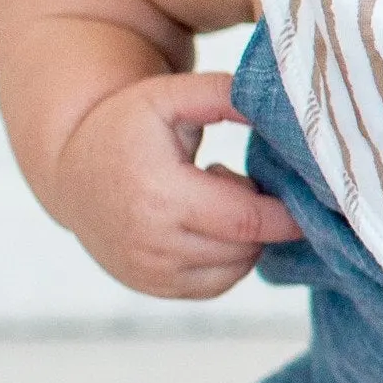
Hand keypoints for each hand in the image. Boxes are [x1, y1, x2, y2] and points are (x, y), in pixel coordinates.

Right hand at [48, 69, 302, 297]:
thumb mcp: (170, 97)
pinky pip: (215, 284)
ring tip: (214, 200)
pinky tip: (206, 224)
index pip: (247, 219)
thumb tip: (283, 109)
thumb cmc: (127, 126)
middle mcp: (153, 242)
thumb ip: (224, 95)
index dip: (286, 213)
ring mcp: (150, 272)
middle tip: (240, 181)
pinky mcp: (152, 287)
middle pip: (246, 246)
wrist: (71, 170)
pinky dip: (227, 258)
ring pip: (235, 268)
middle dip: (264, 220)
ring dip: (244, 238)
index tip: (311, 195)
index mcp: (161, 194)